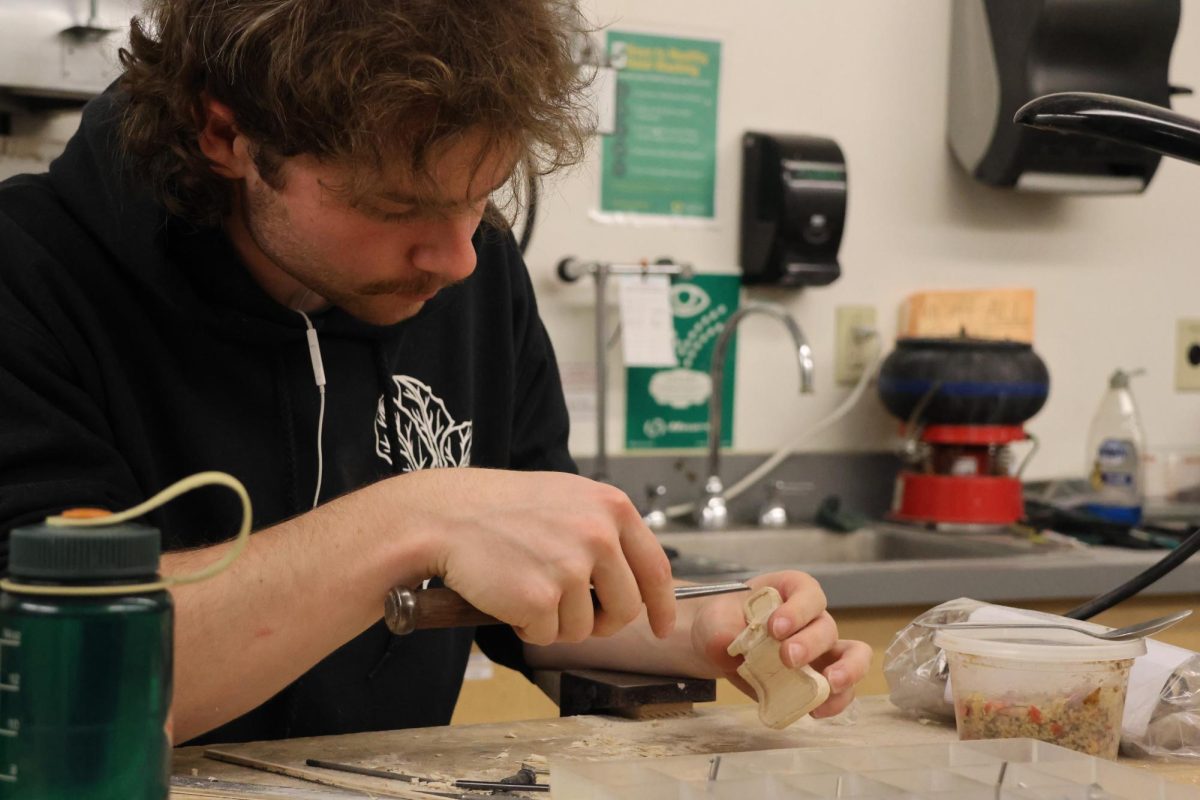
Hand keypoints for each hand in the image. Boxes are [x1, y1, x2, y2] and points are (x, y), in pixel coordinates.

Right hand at [397, 468, 675, 646]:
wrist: (446, 516)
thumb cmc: (500, 509)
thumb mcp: (567, 499)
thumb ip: (605, 530)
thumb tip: (635, 577)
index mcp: (611, 507)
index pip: (656, 568)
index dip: (662, 605)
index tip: (662, 626)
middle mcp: (599, 534)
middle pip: (626, 609)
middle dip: (601, 622)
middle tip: (569, 611)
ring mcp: (571, 567)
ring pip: (585, 628)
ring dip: (556, 622)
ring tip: (526, 588)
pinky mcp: (541, 598)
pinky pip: (548, 636)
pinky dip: (527, 627)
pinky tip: (508, 596)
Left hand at [689, 571, 870, 718]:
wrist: (717, 644)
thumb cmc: (722, 621)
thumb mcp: (715, 618)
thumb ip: (721, 627)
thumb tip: (728, 644)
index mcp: (789, 592)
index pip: (807, 593)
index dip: (798, 609)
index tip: (775, 628)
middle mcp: (811, 619)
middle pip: (826, 626)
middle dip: (811, 643)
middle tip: (787, 658)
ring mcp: (819, 650)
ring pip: (852, 656)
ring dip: (846, 671)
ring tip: (829, 685)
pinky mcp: (816, 680)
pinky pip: (840, 690)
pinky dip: (835, 701)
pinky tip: (816, 710)